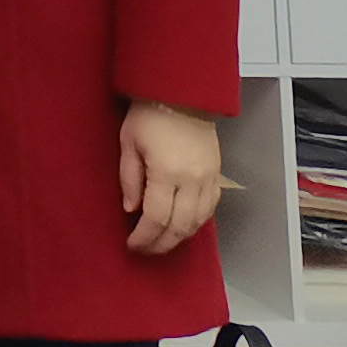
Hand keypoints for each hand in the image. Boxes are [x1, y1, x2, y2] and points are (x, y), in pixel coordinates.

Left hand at [121, 99, 225, 257]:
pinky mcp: (217, 176)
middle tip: (146, 250)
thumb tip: (131, 210)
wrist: (183, 95)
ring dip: (180, 237)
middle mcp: (192, 181)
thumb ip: (130, 179)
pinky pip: (210, 209)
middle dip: (161, 244)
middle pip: (180, 226)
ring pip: (198, 222)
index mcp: (166, 173)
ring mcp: (208, 180)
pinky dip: (196, 223)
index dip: (144, 237)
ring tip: (162, 243)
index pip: (156, 218)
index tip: (132, 245)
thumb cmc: (149, 116)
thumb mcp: (128, 143)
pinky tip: (183, 226)